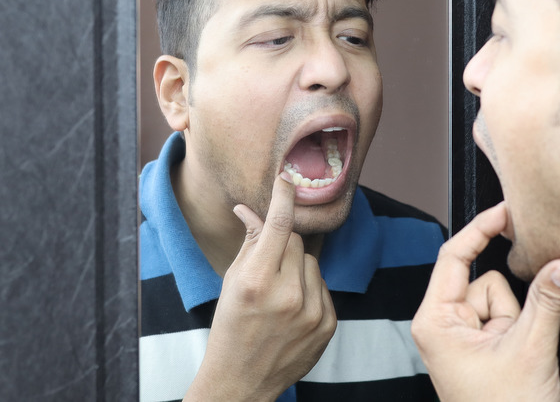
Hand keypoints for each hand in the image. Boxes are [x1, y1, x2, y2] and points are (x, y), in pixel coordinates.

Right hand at [185, 174, 336, 401]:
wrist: (242, 381)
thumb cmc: (230, 327)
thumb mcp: (231, 282)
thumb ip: (249, 243)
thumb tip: (252, 208)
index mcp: (256, 282)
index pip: (278, 225)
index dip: (283, 197)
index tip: (287, 178)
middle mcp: (288, 295)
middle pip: (295, 242)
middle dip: (281, 244)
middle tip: (266, 265)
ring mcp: (312, 312)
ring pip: (311, 262)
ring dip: (296, 268)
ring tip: (278, 295)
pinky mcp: (328, 324)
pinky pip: (323, 286)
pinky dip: (309, 290)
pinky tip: (291, 310)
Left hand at [411, 202, 559, 401]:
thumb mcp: (530, 349)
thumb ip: (547, 300)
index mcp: (434, 321)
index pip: (453, 257)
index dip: (480, 228)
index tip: (507, 210)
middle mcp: (442, 324)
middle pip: (483, 279)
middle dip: (509, 303)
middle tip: (518, 337)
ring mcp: (462, 336)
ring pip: (501, 297)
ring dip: (518, 321)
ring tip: (517, 356)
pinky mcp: (482, 345)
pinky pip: (508, 316)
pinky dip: (521, 329)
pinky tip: (520, 358)